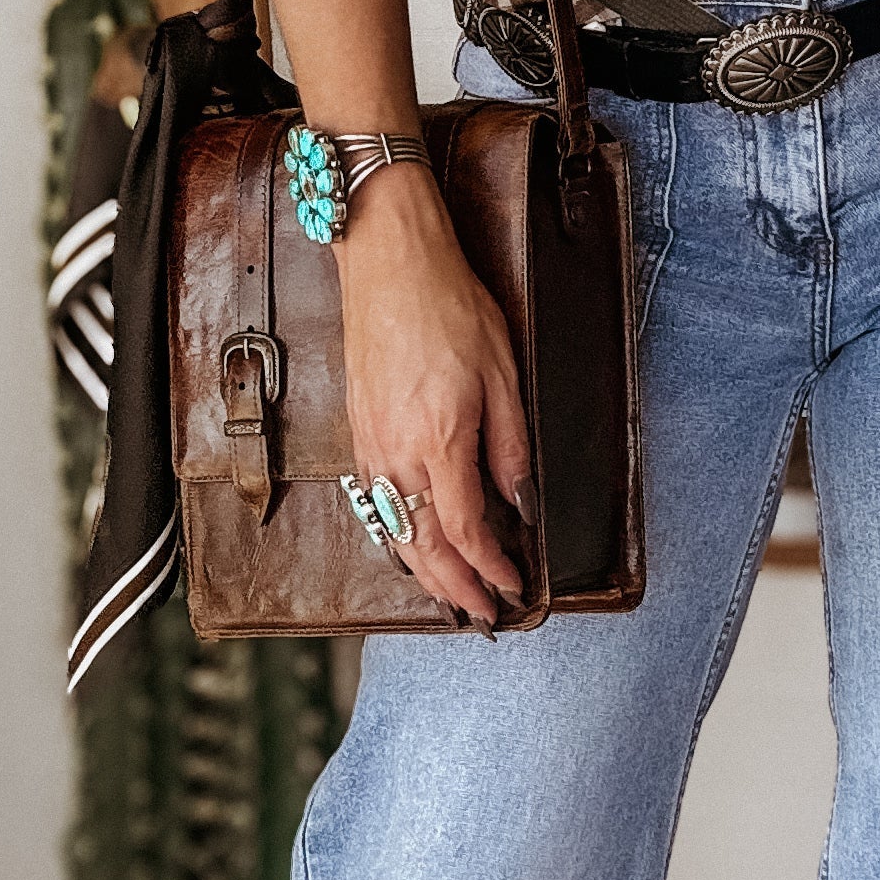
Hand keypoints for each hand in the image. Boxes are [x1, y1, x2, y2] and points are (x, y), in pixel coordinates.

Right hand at [333, 163, 530, 627]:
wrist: (389, 264)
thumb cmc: (449, 306)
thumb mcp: (504, 374)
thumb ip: (511, 447)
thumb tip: (520, 504)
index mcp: (440, 441)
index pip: (468, 531)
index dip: (492, 569)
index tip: (513, 586)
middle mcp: (397, 454)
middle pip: (426, 546)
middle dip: (457, 587)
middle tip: (483, 615)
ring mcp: (371, 447)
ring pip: (396, 532)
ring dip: (425, 572)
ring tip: (452, 595)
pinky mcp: (359, 434)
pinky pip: (377, 505)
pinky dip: (398, 538)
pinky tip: (413, 546)